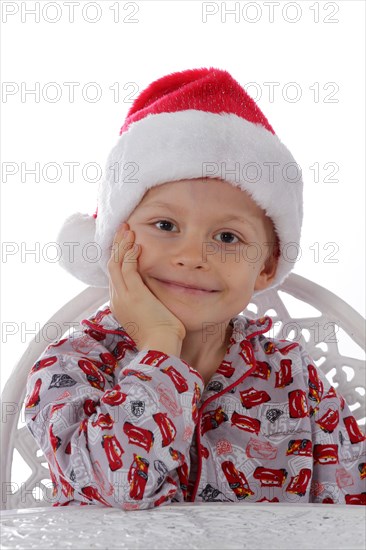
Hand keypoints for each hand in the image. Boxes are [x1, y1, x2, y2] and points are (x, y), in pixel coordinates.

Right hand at [107, 222, 185, 348]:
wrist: (160, 346)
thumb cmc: (162, 336)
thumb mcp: (151, 316)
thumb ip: (150, 302)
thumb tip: (158, 295)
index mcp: (120, 304)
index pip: (115, 274)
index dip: (118, 256)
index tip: (125, 243)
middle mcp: (117, 298)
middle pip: (111, 265)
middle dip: (117, 245)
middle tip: (123, 229)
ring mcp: (123, 296)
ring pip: (116, 263)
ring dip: (122, 245)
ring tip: (128, 230)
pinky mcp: (133, 294)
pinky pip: (127, 268)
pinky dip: (130, 255)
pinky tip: (137, 245)